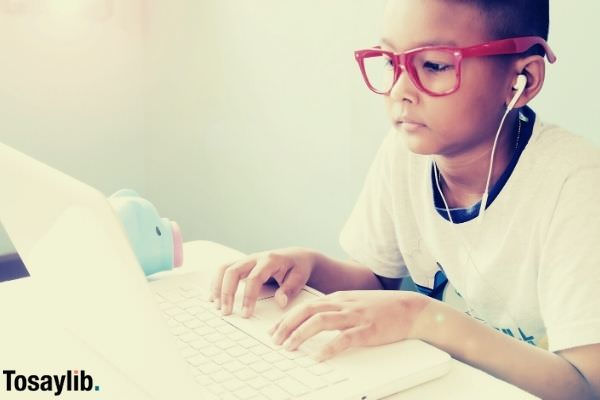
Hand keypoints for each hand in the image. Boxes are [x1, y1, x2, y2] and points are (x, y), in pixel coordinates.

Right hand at [209, 247, 316, 316]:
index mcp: (270, 260)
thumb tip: (280, 302)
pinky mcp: (242, 265)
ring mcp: (246, 260)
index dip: (248, 297)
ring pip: (224, 268)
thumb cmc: (298, 268)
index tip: (245, 314)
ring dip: (217, 287)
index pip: (254, 278)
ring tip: (216, 306)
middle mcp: (255, 258)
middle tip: (225, 312)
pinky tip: (214, 298)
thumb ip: (290, 289)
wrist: (297, 256)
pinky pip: (224, 270)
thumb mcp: (300, 277)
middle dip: (226, 292)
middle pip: (232, 270)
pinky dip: (216, 283)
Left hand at [269, 290, 430, 360]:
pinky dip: (328, 348)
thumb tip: (314, 321)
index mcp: (338, 298)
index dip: (287, 318)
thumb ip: (335, 309)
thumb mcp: (354, 303)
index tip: (274, 330)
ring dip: (300, 334)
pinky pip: (344, 339)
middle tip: (274, 340)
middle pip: (307, 311)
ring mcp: (355, 316)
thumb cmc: (383, 308)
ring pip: (320, 322)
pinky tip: (318, 357)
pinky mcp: (367, 330)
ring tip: (289, 347)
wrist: (411, 308)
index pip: (305, 306)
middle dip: (287, 325)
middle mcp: (343, 305)